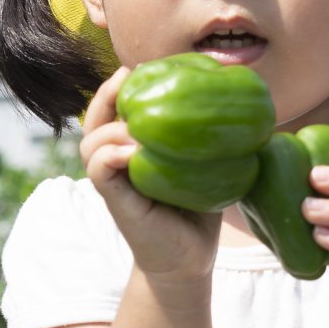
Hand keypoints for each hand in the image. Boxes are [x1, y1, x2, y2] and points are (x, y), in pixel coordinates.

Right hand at [79, 67, 220, 282]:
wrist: (191, 259)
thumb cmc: (198, 209)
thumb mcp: (203, 164)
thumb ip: (204, 134)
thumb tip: (236, 89)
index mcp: (129, 149)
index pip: (112, 111)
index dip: (118, 87)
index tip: (141, 68)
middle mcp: (115, 162)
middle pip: (94, 120)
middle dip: (107, 94)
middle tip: (131, 76)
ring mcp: (113, 183)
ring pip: (91, 143)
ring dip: (113, 126)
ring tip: (137, 122)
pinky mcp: (116, 202)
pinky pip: (101, 170)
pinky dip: (111, 155)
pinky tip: (134, 151)